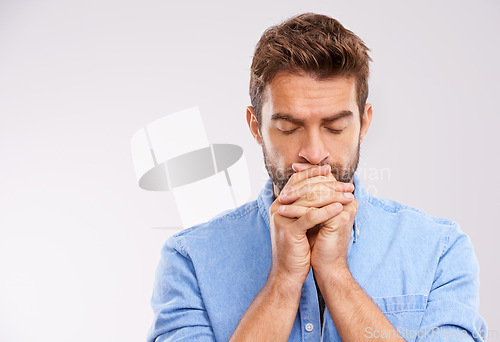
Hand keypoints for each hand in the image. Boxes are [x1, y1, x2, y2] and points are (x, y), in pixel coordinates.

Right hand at [268, 165, 344, 287]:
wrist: (288, 273)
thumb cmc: (298, 248)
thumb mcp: (301, 222)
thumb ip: (307, 205)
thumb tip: (323, 188)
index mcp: (280, 204)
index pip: (297, 180)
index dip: (313, 173)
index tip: (330, 171)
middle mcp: (278, 208)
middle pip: (305, 188)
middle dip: (329, 185)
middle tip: (347, 185)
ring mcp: (282, 219)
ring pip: (309, 200)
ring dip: (332, 196)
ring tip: (349, 196)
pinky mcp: (290, 232)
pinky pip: (310, 216)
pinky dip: (327, 211)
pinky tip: (340, 208)